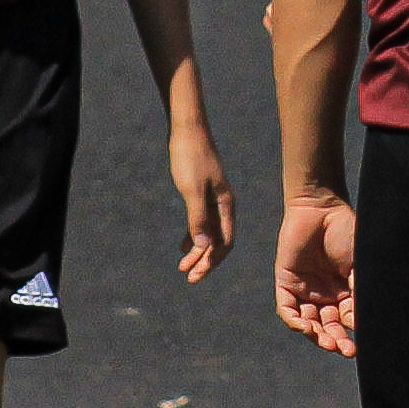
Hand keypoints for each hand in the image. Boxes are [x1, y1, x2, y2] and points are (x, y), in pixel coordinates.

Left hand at [168, 113, 234, 284]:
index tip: (196, 274)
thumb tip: (203, 246)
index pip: (225, 242)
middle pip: (217, 241)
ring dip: (198, 250)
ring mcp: (213, 199)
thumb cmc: (190, 158)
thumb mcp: (192, 190)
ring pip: (209, 232)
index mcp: (225, 205)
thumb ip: (197, 218)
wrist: (187, 130)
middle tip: (188, 277)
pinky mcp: (202, 193)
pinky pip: (201, 221)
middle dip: (204, 260)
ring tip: (183, 266)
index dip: (212, 261)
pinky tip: (183, 245)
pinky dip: (193, 235)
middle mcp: (223, 205)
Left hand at [271, 191, 357, 357]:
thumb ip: (361, 291)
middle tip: (346, 350)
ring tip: (328, 343)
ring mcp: (305, 290)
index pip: (350, 321)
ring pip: (309, 323)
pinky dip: (295, 322)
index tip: (363, 341)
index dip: (355, 333)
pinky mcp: (286, 283)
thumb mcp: (360, 264)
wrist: (321, 205)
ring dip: (318, 336)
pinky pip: (287, 310)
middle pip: (330, 327)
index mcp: (345, 291)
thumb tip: (370, 321)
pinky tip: (306, 328)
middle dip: (337, 341)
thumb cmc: (346, 231)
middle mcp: (326, 295)